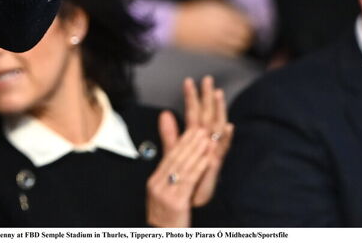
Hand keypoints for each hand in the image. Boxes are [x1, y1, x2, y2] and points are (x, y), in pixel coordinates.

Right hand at [146, 110, 211, 226]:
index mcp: (154, 181)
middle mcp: (157, 185)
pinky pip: (189, 181)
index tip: (194, 129)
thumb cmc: (168, 216)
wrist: (163, 236)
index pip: (170, 157)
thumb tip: (173, 154)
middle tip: (202, 130)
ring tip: (207, 140)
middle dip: (190, 143)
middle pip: (176, 159)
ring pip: (183, 168)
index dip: (183, 142)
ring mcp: (165, 193)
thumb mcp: (165, 192)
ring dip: (196, 152)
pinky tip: (207, 159)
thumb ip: (171, 174)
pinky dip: (199, 168)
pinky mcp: (175, 202)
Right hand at [171, 0, 253, 55]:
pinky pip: (230, 52)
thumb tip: (242, 15)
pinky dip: (234, 51)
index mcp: (222, 13)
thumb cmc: (193, 13)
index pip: (244, 20)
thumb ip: (227, 9)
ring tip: (242, 41)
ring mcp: (218, 38)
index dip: (250, 23)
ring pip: (239, 44)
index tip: (250, 23)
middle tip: (248, 33)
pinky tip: (232, 47)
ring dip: (243, 43)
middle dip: (248, 33)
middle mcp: (222, 26)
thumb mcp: (211, 4)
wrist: (177, 26)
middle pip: (245, 33)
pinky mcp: (213, 49)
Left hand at [181, 76, 233, 207]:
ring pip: (218, 127)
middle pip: (208, 114)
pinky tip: (229, 126)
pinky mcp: (216, 163)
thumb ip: (170, 133)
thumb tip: (164, 113)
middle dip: (208, 97)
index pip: (193, 112)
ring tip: (219, 95)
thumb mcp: (174, 151)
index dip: (191, 97)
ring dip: (219, 111)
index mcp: (195, 137)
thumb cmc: (185, 174)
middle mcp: (206, 141)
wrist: (189, 198)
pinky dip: (226, 137)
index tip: (188, 81)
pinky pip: (223, 149)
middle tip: (208, 79)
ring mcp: (212, 150)